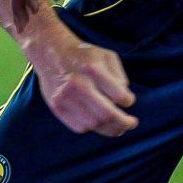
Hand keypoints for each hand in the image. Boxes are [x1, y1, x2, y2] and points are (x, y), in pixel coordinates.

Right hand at [22, 20, 136, 136]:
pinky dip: (92, 128)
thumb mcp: (106, 56)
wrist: (51, 53)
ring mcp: (66, 97)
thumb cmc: (83, 55)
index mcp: (93, 69)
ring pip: (93, 124)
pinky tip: (98, 123)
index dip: (128, 101)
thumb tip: (124, 100)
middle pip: (106, 114)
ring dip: (109, 129)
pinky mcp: (57, 107)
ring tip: (118, 128)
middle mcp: (79, 84)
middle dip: (124, 123)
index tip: (129, 101)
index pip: (118, 95)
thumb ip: (119, 76)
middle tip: (131, 123)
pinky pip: (79, 127)